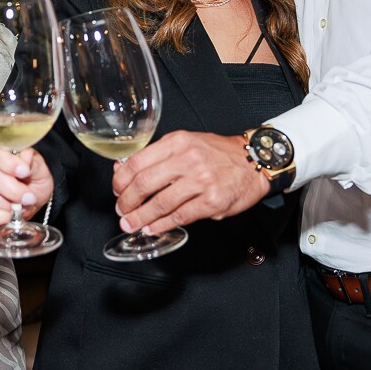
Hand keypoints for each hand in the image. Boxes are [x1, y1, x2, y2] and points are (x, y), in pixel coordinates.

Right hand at [0, 145, 52, 225]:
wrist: (33, 199)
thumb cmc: (35, 181)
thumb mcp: (40, 169)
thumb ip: (33, 162)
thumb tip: (25, 158)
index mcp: (1, 153)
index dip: (9, 163)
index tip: (24, 172)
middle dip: (13, 189)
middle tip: (28, 196)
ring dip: (6, 203)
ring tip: (19, 205)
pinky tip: (9, 213)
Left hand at [112, 130, 267, 235]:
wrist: (253, 161)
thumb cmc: (217, 153)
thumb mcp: (185, 143)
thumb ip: (157, 156)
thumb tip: (123, 170)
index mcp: (177, 142)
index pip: (137, 162)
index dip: (120, 180)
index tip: (116, 190)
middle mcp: (188, 159)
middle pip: (144, 183)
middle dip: (127, 201)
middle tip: (121, 210)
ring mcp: (201, 181)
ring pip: (160, 203)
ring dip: (141, 217)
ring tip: (131, 224)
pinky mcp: (212, 202)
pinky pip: (179, 216)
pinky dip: (162, 225)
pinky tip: (152, 228)